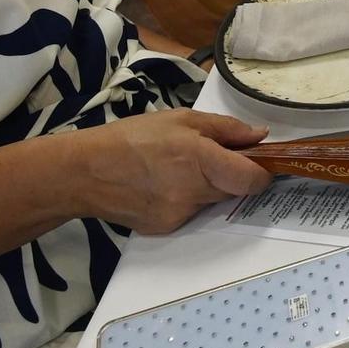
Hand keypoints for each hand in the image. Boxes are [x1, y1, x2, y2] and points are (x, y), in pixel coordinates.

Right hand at [76, 110, 274, 233]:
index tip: (261, 162)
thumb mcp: (182, 119)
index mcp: (201, 160)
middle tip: (210, 155)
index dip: (263, 172)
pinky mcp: (166, 228)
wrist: (85, 172)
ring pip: (212, 201)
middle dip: (231, 174)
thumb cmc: (133, 137)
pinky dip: (185, 199)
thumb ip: (226, 129)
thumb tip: (260, 137)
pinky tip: (162, 184)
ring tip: (177, 167)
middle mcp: (194, 193)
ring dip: (208, 186)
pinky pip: (190, 212)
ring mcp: (180, 215)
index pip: (252, 180)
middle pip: (234, 190)